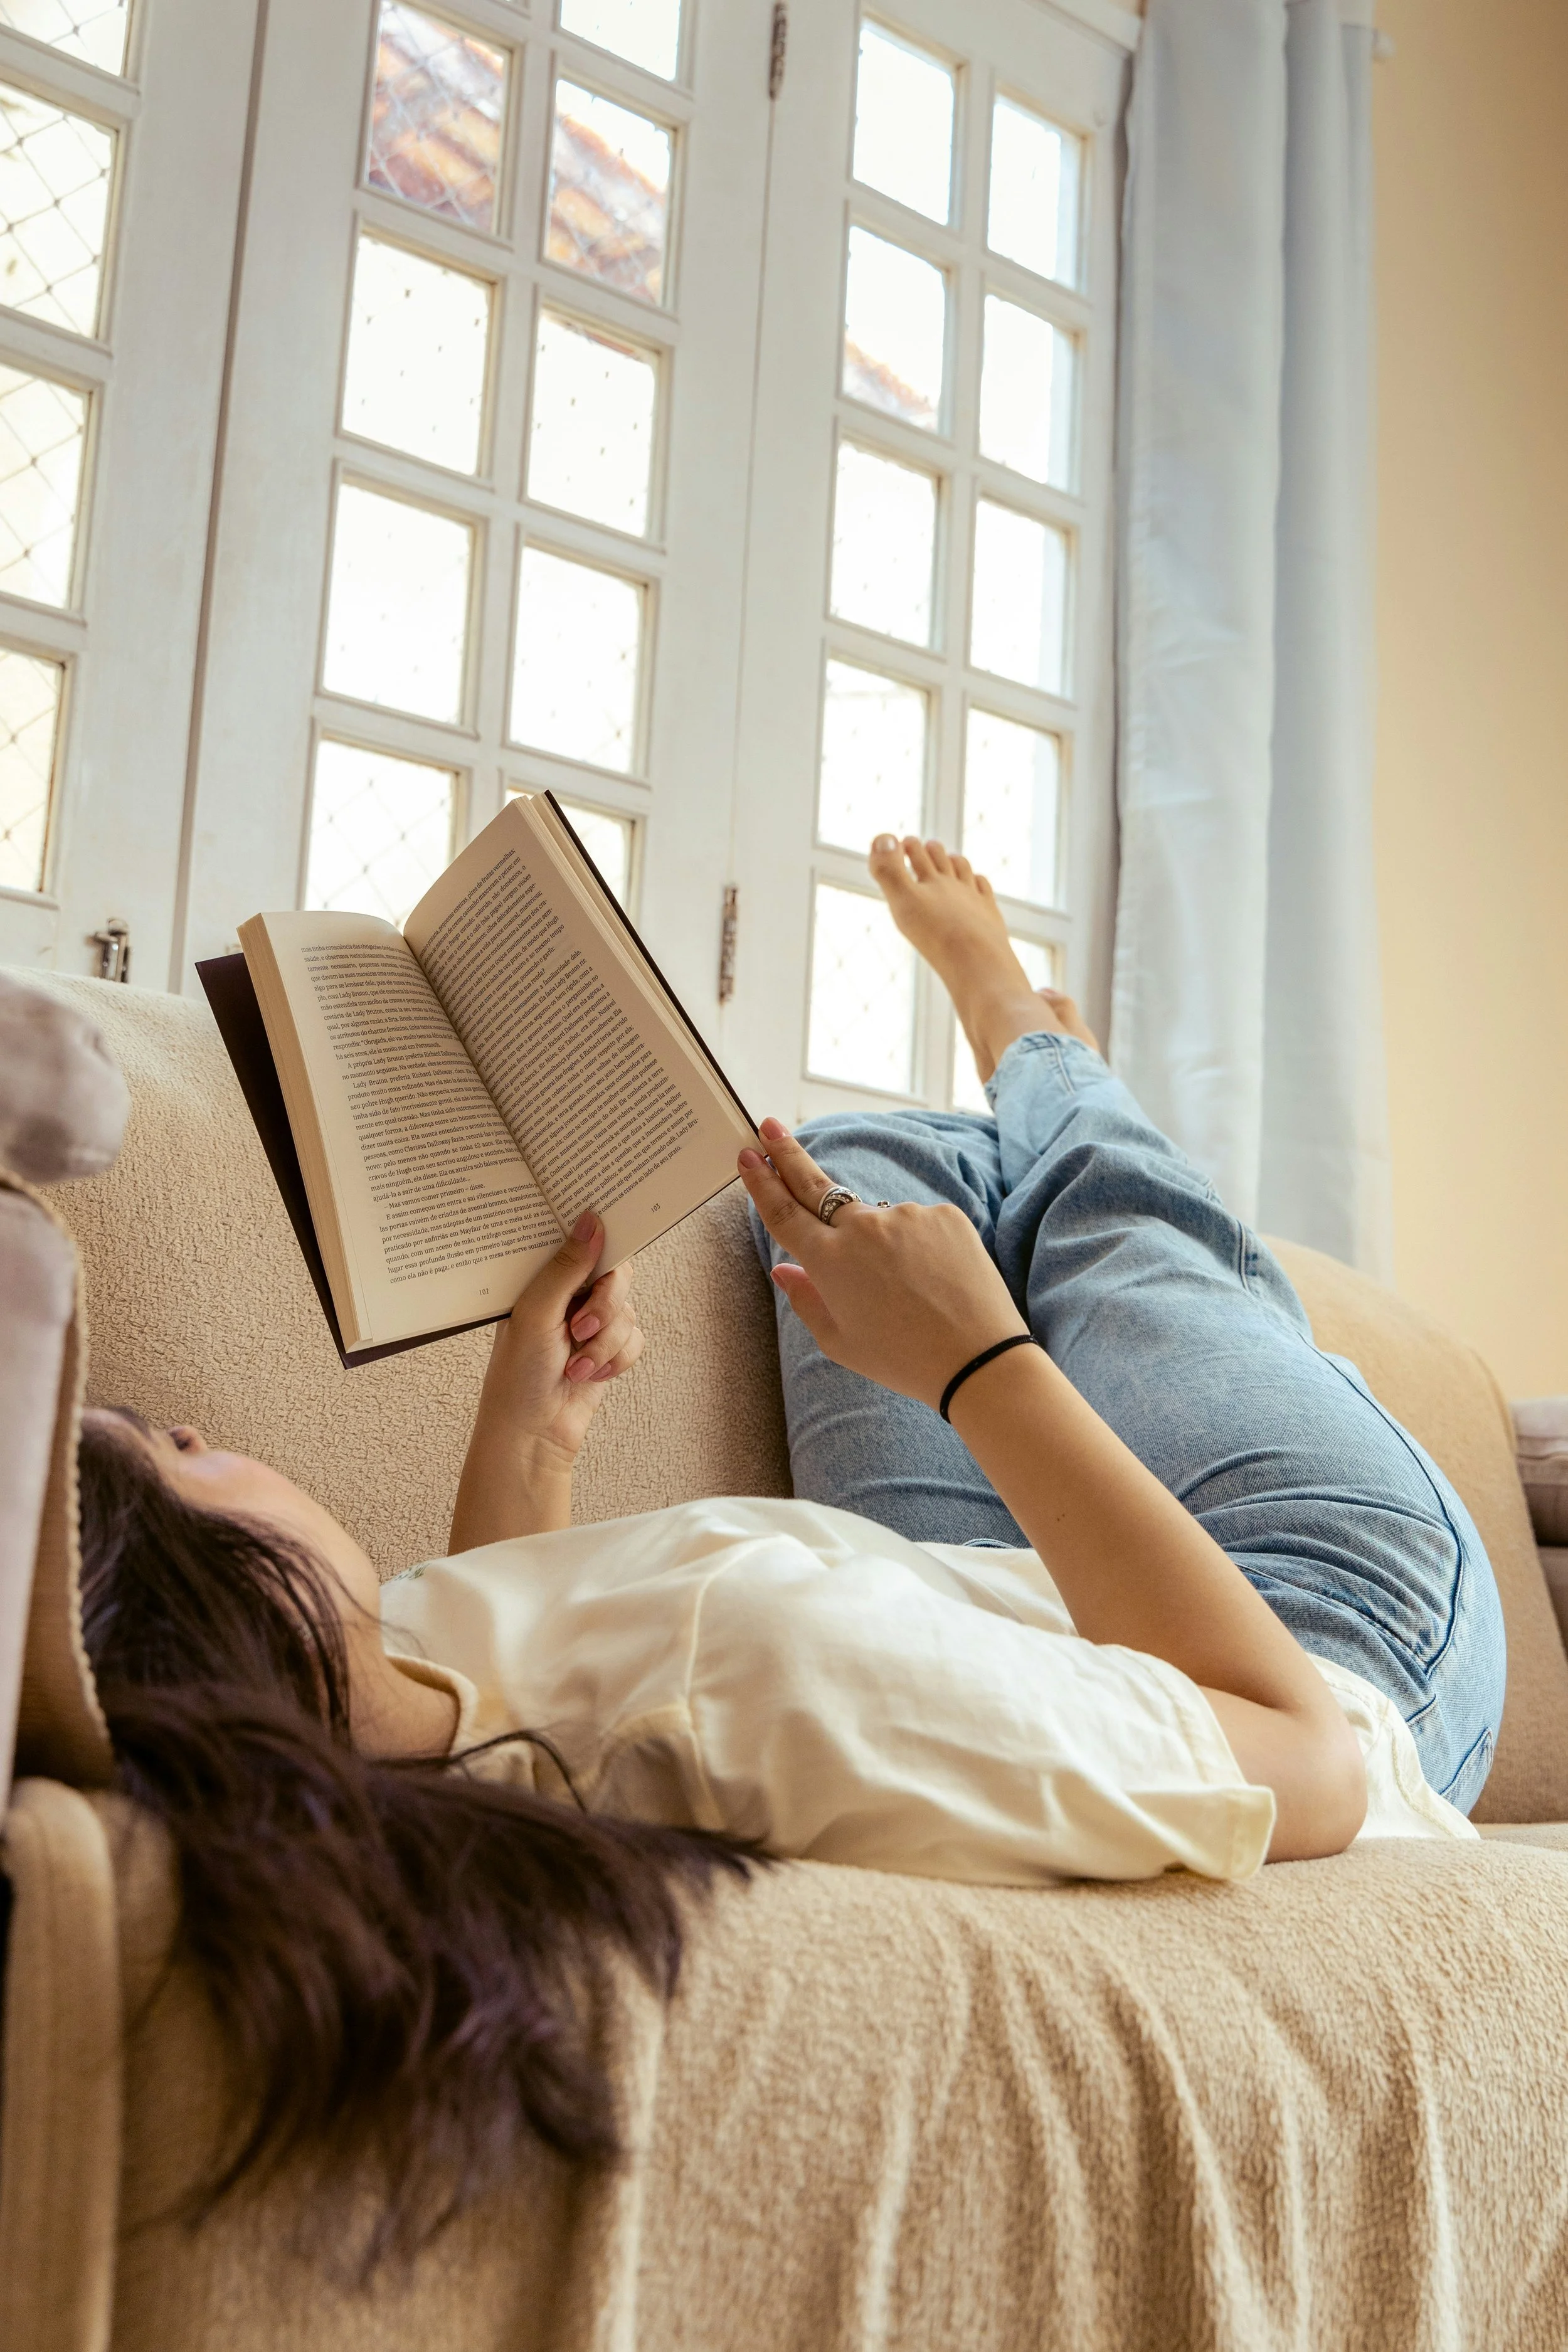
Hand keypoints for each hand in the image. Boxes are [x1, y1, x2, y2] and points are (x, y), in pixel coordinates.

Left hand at [475, 1212, 643, 1474]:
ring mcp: (590, 1322)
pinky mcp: (608, 1348)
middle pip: (616, 1276)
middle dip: (605, 1307)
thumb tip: (591, 1221)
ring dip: (605, 1344)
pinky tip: (589, 1376)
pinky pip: (636, 1339)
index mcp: (543, 1278)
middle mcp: (569, 1295)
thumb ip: (567, 1267)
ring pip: (628, 1312)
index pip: (583, 1242)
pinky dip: (615, 1360)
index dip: (602, 1241)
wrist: (533, 1434)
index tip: (613, 1244)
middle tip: (580, 1329)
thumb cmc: (518, 1375)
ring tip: (575, 1367)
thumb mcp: (536, 1313)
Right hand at [738, 1120, 1025, 1411]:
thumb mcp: (840, 1342)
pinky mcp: (944, 1214)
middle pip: (815, 1184)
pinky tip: (933, 1280)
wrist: (980, 1359)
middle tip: (769, 1126)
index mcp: (829, 1261)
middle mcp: (863, 1228)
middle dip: (787, 1154)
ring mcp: (905, 1215)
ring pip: (878, 1220)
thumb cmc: (904, 1359)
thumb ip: (805, 1299)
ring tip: (908, 1291)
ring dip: (881, 1243)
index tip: (748, 1156)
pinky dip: (918, 1246)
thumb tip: (783, 1268)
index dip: (761, 1184)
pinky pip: (918, 1224)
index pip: (784, 1213)